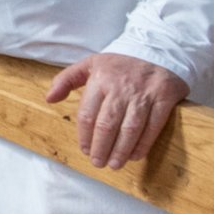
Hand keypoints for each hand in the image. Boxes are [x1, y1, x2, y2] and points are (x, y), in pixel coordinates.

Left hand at [45, 52, 185, 172]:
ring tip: (114, 164)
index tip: (85, 150)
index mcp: (100, 79)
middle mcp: (121, 87)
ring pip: (129, 128)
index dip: (85, 136)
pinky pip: (153, 126)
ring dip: (120, 151)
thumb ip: (66, 79)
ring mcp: (143, 93)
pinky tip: (135, 155)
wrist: (158, 50)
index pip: (88, 114)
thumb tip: (49, 98)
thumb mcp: (90, 64)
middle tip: (98, 163)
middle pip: (107, 125)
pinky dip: (143, 144)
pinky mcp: (164, 98)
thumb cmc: (120, 63)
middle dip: (101, 148)